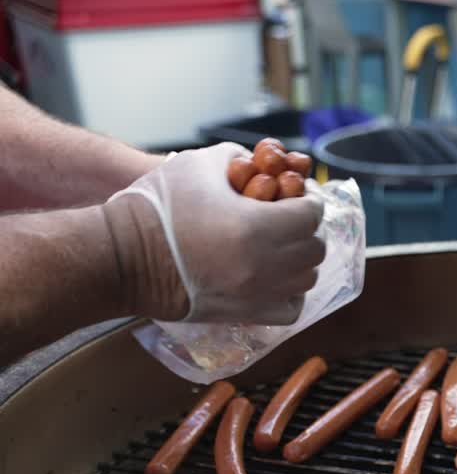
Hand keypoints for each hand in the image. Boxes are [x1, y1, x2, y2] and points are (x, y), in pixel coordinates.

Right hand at [102, 142, 325, 323]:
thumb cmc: (156, 207)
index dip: (308, 199)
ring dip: (301, 260)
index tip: (296, 194)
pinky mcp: (246, 315)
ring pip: (307, 279)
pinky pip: (291, 308)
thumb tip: (264, 163)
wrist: (123, 257)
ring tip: (281, 246)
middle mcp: (264, 265)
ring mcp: (257, 294)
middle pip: (315, 248)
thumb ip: (240, 158)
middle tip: (288, 219)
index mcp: (257, 226)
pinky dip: (291, 292)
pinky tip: (274, 276)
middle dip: (306, 229)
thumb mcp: (197, 164)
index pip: (312, 214)